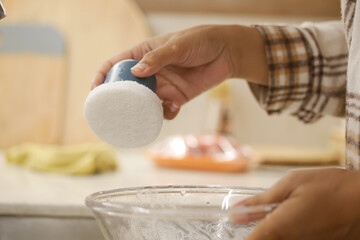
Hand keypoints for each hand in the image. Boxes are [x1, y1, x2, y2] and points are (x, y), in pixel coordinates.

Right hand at [92, 25, 266, 119]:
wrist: (227, 52)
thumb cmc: (200, 41)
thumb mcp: (178, 46)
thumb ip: (158, 58)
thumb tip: (136, 73)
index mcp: (143, 54)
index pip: (116, 64)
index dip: (103, 76)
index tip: (95, 90)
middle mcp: (150, 72)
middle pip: (127, 88)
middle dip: (120, 102)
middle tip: (115, 113)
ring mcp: (163, 86)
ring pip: (144, 104)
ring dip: (143, 112)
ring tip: (145, 116)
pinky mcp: (177, 98)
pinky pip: (165, 111)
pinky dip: (166, 114)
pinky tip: (174, 109)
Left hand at [234, 168, 359, 239]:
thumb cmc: (332, 187)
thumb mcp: (292, 183)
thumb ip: (262, 200)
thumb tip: (236, 211)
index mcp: (280, 227)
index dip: (241, 237)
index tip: (234, 227)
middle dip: (255, 231)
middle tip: (254, 214)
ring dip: (270, 231)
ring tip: (283, 211)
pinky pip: (292, 239)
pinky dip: (285, 232)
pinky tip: (294, 217)